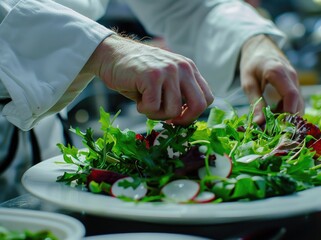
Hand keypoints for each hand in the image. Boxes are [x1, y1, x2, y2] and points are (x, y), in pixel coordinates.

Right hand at [85, 34, 213, 124]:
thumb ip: (179, 93)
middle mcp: (183, 68)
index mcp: (189, 69)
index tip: (179, 118)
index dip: (194, 114)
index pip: (207, 98)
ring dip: (157, 114)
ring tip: (146, 102)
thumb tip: (187, 119)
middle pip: (199, 106)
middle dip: (183, 120)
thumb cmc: (138, 74)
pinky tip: (137, 98)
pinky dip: (143, 109)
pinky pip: (153, 107)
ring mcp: (168, 71)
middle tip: (168, 120)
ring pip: (174, 111)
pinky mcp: (152, 76)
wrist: (112, 55)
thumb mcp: (166, 79)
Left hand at [239, 34, 303, 122]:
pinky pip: (296, 104)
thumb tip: (259, 124)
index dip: (288, 115)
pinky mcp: (295, 87)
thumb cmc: (252, 64)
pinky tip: (275, 121)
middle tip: (273, 135)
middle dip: (288, 122)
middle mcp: (292, 77)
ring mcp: (296, 82)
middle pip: (298, 104)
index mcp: (278, 72)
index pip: (291, 96)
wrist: (260, 48)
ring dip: (288, 120)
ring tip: (271, 129)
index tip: (278, 130)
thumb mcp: (248, 83)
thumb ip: (255, 102)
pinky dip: (287, 114)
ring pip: (299, 106)